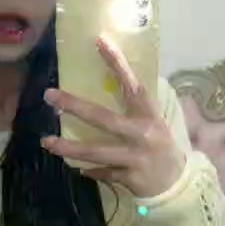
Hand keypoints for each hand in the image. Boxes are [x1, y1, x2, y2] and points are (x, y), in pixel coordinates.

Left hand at [41, 36, 185, 198]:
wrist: (178, 184)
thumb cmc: (161, 147)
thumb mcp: (154, 124)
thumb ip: (134, 109)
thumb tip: (110, 84)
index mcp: (149, 116)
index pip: (132, 85)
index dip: (118, 63)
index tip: (100, 42)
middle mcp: (142, 134)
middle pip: (103, 118)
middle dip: (74, 106)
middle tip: (49, 95)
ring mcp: (135, 158)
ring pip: (96, 151)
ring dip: (69, 147)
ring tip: (46, 142)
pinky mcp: (129, 178)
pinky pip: (103, 173)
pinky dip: (90, 171)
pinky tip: (76, 167)